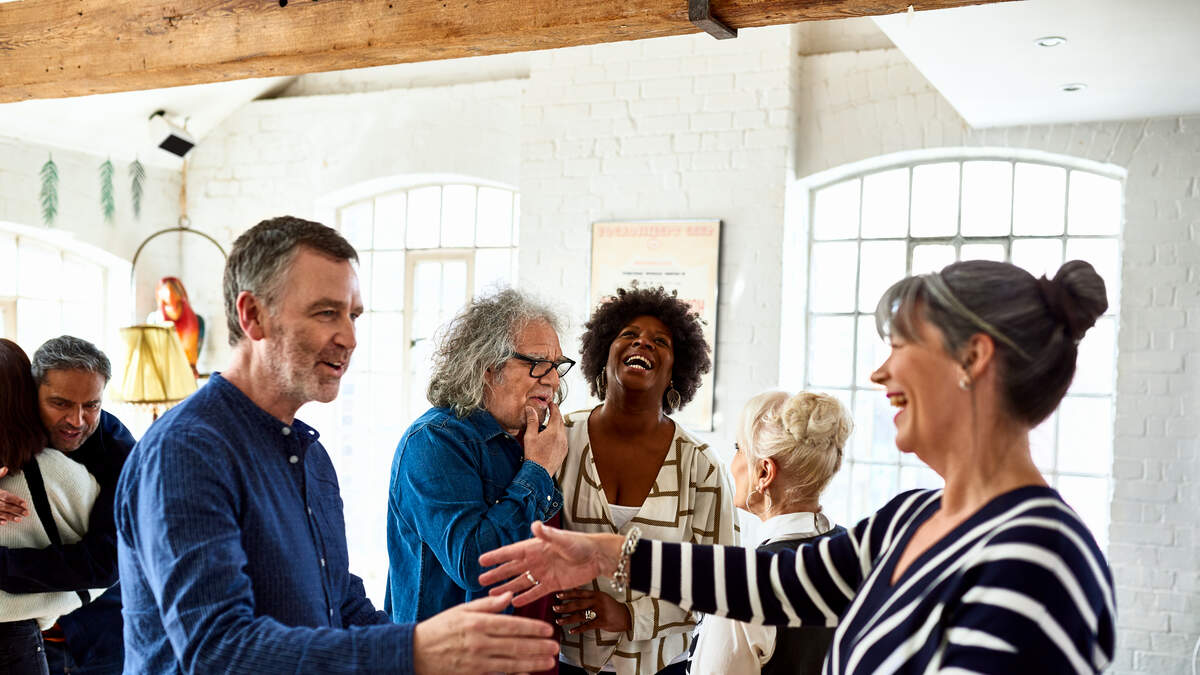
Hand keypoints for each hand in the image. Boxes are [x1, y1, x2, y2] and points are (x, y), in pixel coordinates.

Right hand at [0, 468, 29, 524]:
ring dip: (10, 517)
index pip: (7, 496)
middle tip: (26, 513)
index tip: (24, 503)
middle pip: (6, 505)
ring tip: (19, 519)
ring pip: (0, 512)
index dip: (16, 500)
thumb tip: (5, 468)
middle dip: (17, 510)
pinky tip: (4, 522)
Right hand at [412, 592, 558, 674]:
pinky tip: (528, 674)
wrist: (415, 653)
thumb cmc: (439, 628)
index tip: (548, 629)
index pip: (512, 626)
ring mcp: (477, 662)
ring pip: (511, 663)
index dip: (533, 628)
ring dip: (532, 663)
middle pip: (515, 646)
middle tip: (555, 647)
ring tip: (549, 662)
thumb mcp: (461, 610)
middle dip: (538, 647)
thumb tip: (509, 595)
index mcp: (478, 623)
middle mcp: (479, 643)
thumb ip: (487, 604)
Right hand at [479, 521, 624, 606]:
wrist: (597, 557)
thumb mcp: (562, 540)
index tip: (481, 560)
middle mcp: (536, 560)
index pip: (511, 553)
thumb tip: (535, 525)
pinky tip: (514, 603)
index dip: (496, 557)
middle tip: (481, 581)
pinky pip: (535, 592)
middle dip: (497, 575)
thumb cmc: (580, 544)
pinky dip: (525, 597)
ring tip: (493, 595)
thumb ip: (547, 535)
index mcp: (535, 547)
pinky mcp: (552, 584)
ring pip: (521, 582)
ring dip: (508, 588)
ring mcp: (543, 573)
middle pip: (512, 569)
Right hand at [522, 402, 566, 474]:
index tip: (551, 403)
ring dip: (557, 425)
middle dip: (556, 415)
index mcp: (553, 431)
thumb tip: (531, 409)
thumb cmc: (533, 455)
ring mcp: (564, 445)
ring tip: (550, 423)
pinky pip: (563, 439)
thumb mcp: (530, 436)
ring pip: (563, 430)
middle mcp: (561, 437)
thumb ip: (532, 421)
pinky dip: (559, 434)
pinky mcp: (564, 451)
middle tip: (551, 410)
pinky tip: (552, 437)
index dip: (554, 407)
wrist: (539, 472)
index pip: (556, 414)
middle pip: (561, 421)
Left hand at [554, 589, 630, 634]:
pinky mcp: (602, 622)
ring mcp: (600, 612)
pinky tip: (571, 631)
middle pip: (577, 604)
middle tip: (555, 608)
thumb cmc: (611, 607)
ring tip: (559, 620)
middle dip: (564, 606)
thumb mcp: (602, 597)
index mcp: (596, 594)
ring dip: (568, 618)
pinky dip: (578, 629)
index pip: (579, 593)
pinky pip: (587, 626)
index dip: (568, 594)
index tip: (557, 595)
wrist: (626, 615)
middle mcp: (597, 602)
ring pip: (580, 615)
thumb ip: (590, 595)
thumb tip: (574, 592)